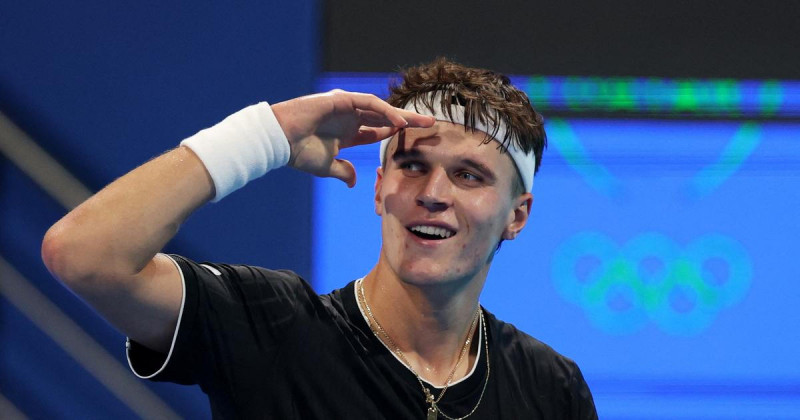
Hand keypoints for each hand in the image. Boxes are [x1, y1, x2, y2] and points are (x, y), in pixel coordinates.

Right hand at [271, 89, 434, 186]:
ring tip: (423, 122)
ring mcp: (346, 107)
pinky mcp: (342, 99)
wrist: (280, 140)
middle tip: (431, 125)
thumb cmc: (299, 152)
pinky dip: (386, 111)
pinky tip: (399, 122)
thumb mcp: (327, 166)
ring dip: (403, 115)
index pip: (378, 131)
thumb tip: (352, 182)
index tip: (415, 140)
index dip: (396, 135)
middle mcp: (349, 117)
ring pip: (381, 108)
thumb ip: (342, 171)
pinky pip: (370, 104)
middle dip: (408, 121)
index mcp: (347, 132)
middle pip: (385, 118)